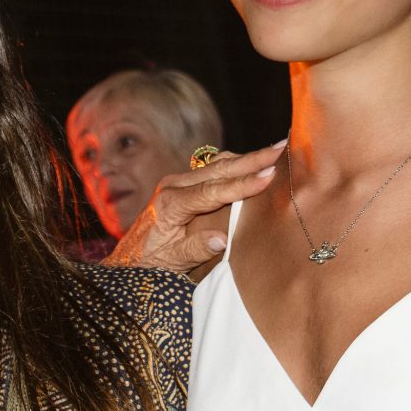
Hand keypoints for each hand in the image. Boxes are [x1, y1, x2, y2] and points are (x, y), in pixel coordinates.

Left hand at [105, 140, 284, 276]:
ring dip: (247, 158)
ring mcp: (179, 182)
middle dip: (252, 159)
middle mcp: (174, 186)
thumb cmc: (149, 263)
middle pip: (219, 168)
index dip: (243, 183)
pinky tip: (256, 161)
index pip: (213, 191)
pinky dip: (236, 165)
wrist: (128, 258)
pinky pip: (214, 170)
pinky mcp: (184, 185)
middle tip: (282, 147)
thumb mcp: (170, 262)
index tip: (269, 174)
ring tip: (277, 149)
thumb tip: (222, 240)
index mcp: (171, 204)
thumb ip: (194, 250)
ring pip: (218, 164)